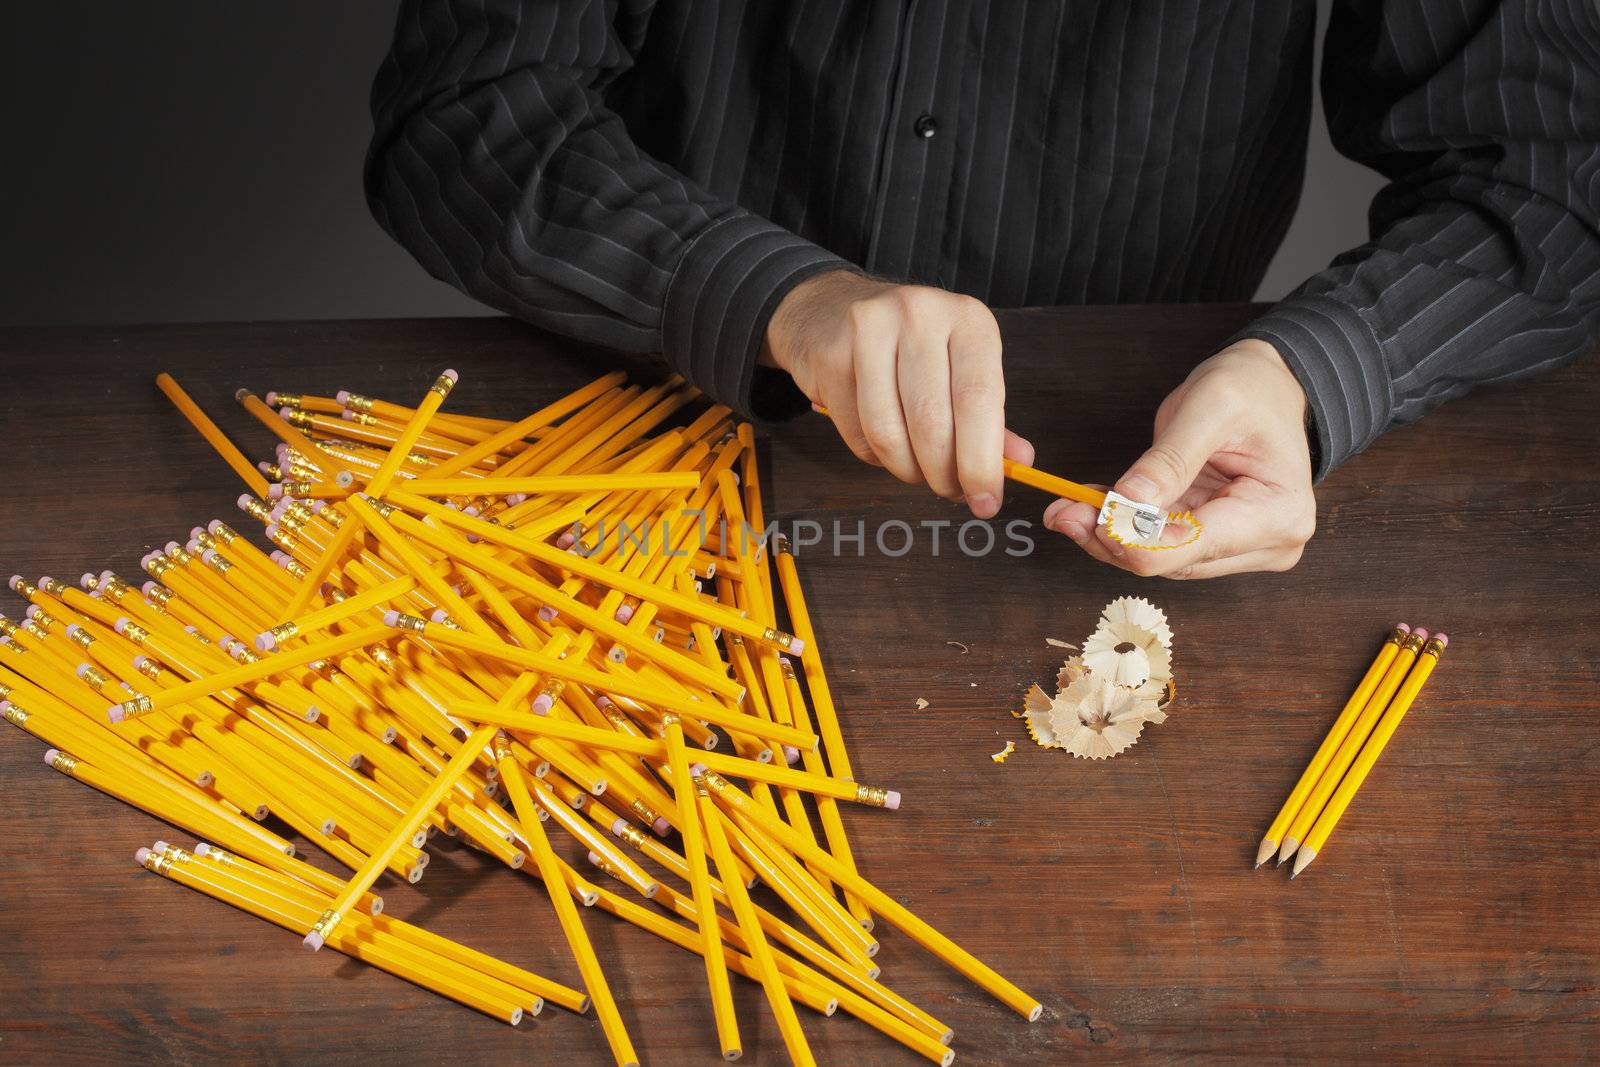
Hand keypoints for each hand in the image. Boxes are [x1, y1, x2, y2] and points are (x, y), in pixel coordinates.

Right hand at [765, 269, 1032, 517]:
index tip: (986, 500)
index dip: (982, 462)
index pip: (978, 400)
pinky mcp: (830, 357)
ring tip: (917, 471)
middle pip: (932, 423)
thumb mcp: (961, 368)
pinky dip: (875, 457)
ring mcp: (869, 332)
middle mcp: (920, 316)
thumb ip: (990, 416)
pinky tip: (884, 446)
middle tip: (950, 492)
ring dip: (907, 470)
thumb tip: (1020, 462)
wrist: (828, 310)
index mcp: (967, 319)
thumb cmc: (908, 346)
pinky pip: (856, 434)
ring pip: (889, 434)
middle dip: (943, 475)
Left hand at [1043, 339, 1315, 578]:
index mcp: (1278, 514)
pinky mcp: (1217, 541)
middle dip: (1112, 537)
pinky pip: (1160, 542)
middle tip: (1061, 510)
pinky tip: (1094, 505)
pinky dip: (1124, 527)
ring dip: (1111, 534)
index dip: (1131, 539)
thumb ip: (1169, 460)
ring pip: (1160, 558)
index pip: (1191, 548)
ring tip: (1070, 505)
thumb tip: (1126, 504)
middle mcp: (1268, 543)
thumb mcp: (1209, 407)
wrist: (1267, 387)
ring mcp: (1242, 547)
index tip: (1085, 515)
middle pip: (1171, 560)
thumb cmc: (1251, 390)